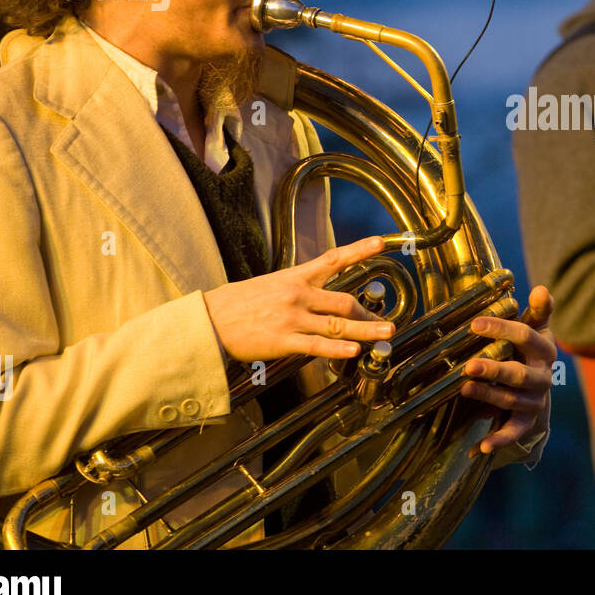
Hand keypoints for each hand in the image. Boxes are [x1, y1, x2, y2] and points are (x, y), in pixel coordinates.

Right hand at [202, 236, 393, 361]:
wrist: (207, 321)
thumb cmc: (237, 304)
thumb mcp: (269, 284)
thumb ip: (296, 287)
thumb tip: (319, 293)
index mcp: (294, 277)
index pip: (332, 259)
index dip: (359, 250)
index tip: (381, 242)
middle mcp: (297, 295)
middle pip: (343, 300)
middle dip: (367, 311)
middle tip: (387, 321)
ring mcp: (291, 318)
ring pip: (337, 324)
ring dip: (365, 330)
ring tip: (386, 332)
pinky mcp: (282, 340)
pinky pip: (316, 345)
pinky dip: (337, 349)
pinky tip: (354, 351)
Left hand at [460, 285, 556, 454]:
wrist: (538, 382)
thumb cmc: (528, 347)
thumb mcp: (535, 326)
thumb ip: (539, 310)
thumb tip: (542, 289)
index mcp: (545, 349)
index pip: (526, 336)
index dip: (501, 329)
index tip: (474, 324)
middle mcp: (544, 376)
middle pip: (520, 374)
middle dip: (495, 370)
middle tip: (469, 365)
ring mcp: (536, 400)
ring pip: (512, 401)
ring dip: (488, 397)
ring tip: (464, 389)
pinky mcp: (527, 421)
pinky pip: (513, 432)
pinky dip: (498, 441)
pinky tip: (479, 448)